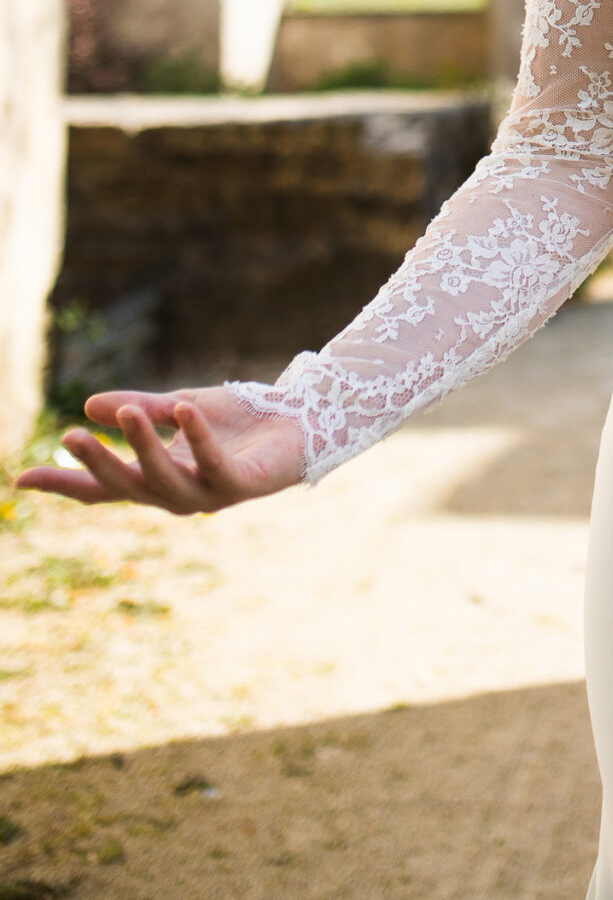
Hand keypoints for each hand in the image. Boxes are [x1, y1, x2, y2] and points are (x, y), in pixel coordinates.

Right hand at [13, 387, 304, 514]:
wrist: (298, 423)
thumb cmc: (237, 421)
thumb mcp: (178, 407)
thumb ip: (139, 409)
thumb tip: (90, 405)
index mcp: (156, 477)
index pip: (102, 488)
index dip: (65, 484)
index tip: (21, 480)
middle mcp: (177, 493)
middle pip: (127, 488)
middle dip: (98, 464)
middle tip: (70, 436)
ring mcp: (210, 494)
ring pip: (166, 481)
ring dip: (144, 447)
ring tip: (128, 413)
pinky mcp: (243, 485)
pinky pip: (215, 465)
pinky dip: (198, 438)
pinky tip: (183, 410)